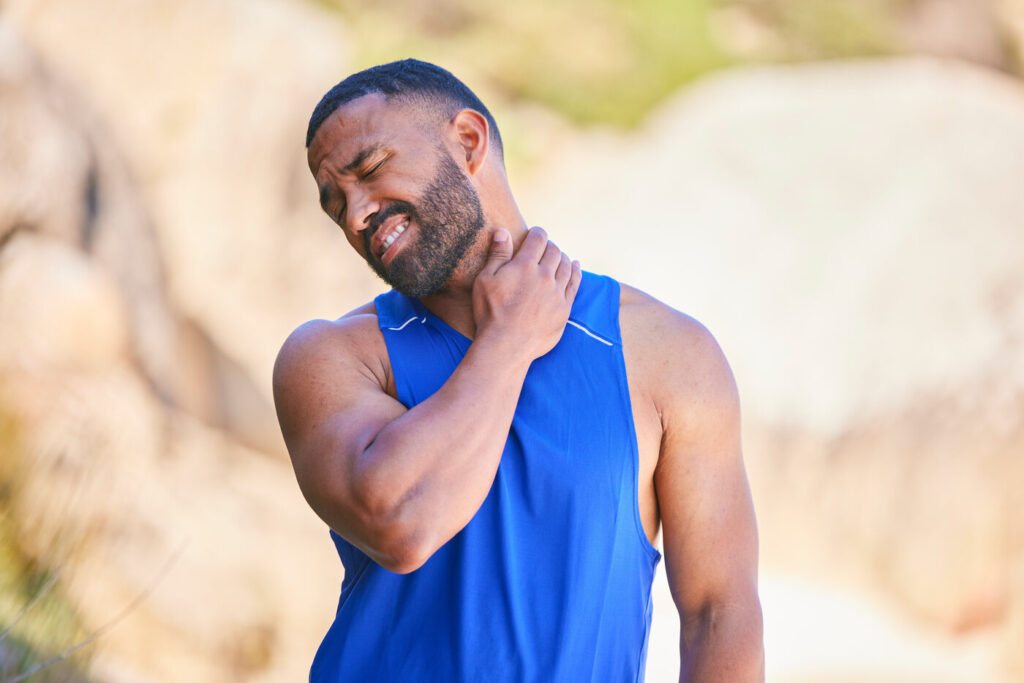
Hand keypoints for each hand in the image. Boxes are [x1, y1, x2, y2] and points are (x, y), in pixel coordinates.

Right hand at [471, 226, 581, 361]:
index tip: (536, 233)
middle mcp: (545, 276)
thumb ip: (497, 254)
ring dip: (563, 257)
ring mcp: (557, 293)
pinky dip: (576, 272)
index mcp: (525, 265)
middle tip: (544, 248)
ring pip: (566, 266)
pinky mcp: (564, 309)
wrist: (506, 346)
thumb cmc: (490, 313)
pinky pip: (575, 284)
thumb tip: (502, 231)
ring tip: (558, 256)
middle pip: (554, 252)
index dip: (537, 232)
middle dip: (549, 246)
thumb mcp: (485, 280)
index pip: (538, 239)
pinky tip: (576, 266)